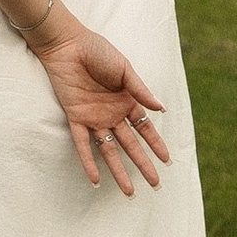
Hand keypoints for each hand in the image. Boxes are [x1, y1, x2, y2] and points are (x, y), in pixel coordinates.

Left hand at [30, 13, 169, 193]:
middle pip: (131, 144)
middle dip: (143, 164)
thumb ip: (140, 90)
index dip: (156, 145)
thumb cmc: (97, 51)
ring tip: (129, 191)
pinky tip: (95, 180)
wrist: (68, 45)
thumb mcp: (124, 69)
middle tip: (155, 184)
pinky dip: (89, 162)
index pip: (145, 129)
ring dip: (119, 170)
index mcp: (126, 101)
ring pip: (109, 150)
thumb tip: (161, 109)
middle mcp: (112, 114)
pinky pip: (83, 145)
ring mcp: (94, 118)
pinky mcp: (76, 118)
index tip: (167, 161)